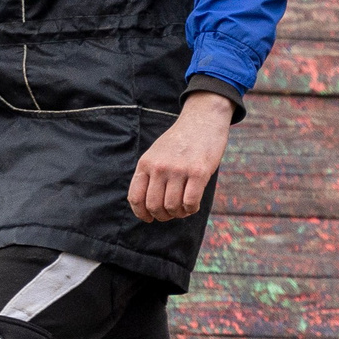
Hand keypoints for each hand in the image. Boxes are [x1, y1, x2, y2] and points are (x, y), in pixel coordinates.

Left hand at [131, 92, 231, 221]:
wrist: (203, 120)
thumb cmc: (180, 141)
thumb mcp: (157, 153)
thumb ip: (150, 174)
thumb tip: (147, 205)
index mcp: (146, 163)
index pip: (135, 197)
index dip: (141, 213)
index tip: (148, 218)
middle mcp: (160, 167)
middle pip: (154, 205)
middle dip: (162, 215)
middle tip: (170, 214)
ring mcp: (178, 170)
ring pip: (172, 206)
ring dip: (178, 213)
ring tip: (183, 209)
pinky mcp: (198, 172)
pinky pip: (190, 202)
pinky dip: (191, 209)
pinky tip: (193, 205)